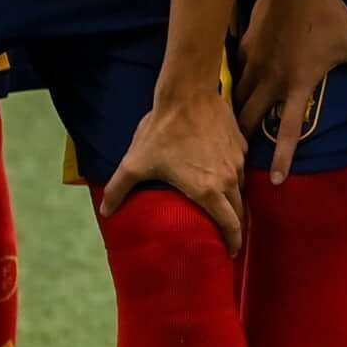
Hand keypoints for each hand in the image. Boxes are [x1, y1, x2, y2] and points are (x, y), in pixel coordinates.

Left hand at [104, 79, 249, 249]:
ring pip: (240, 187)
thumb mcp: (135, 162)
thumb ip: (119, 189)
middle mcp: (229, 179)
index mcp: (208, 190)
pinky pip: (240, 166)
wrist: (188, 94)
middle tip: (227, 235)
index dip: (233, 242)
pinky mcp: (241, 145)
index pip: (230, 224)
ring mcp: (238, 161)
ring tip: (222, 203)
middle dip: (235, 225)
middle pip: (239, 210)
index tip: (231, 252)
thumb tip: (105, 211)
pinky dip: (233, 174)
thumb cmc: (162, 131)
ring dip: (233, 199)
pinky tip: (220, 170)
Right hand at [236, 0, 346, 181]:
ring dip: (236, 116)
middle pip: (248, 121)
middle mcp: (271, 80)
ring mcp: (254, 64)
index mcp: (298, 84)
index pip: (287, 130)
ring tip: (233, 130)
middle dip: (242, 143)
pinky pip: (237, 74)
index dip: (282, 158)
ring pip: (237, 99)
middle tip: (239, 159)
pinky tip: (237, 89)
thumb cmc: (328, 16)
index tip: (276, 181)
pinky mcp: (244, 48)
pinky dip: (237, 86)